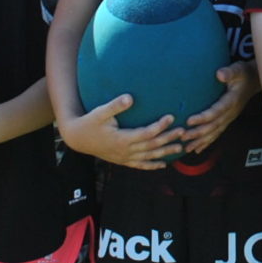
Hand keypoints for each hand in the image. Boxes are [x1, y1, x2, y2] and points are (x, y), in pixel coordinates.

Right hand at [58, 95, 181, 169]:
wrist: (77, 139)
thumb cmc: (89, 122)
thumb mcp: (100, 112)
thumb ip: (115, 105)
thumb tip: (130, 97)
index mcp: (122, 139)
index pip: (146, 134)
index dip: (160, 126)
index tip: (171, 116)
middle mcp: (125, 151)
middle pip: (152, 146)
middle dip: (168, 139)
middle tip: (183, 131)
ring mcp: (124, 158)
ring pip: (149, 157)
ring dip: (165, 153)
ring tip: (180, 148)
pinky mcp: (122, 161)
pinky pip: (140, 165)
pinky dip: (152, 165)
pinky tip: (164, 164)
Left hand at [177, 62, 253, 153]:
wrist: (254, 81)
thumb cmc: (243, 74)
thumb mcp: (238, 69)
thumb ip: (229, 72)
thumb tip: (219, 74)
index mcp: (232, 101)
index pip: (216, 111)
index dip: (203, 117)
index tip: (189, 121)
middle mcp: (231, 113)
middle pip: (213, 126)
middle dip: (198, 133)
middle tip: (182, 137)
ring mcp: (230, 118)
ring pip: (214, 133)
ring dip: (200, 141)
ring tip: (187, 148)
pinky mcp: (227, 120)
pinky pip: (217, 133)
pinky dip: (207, 142)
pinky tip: (198, 149)